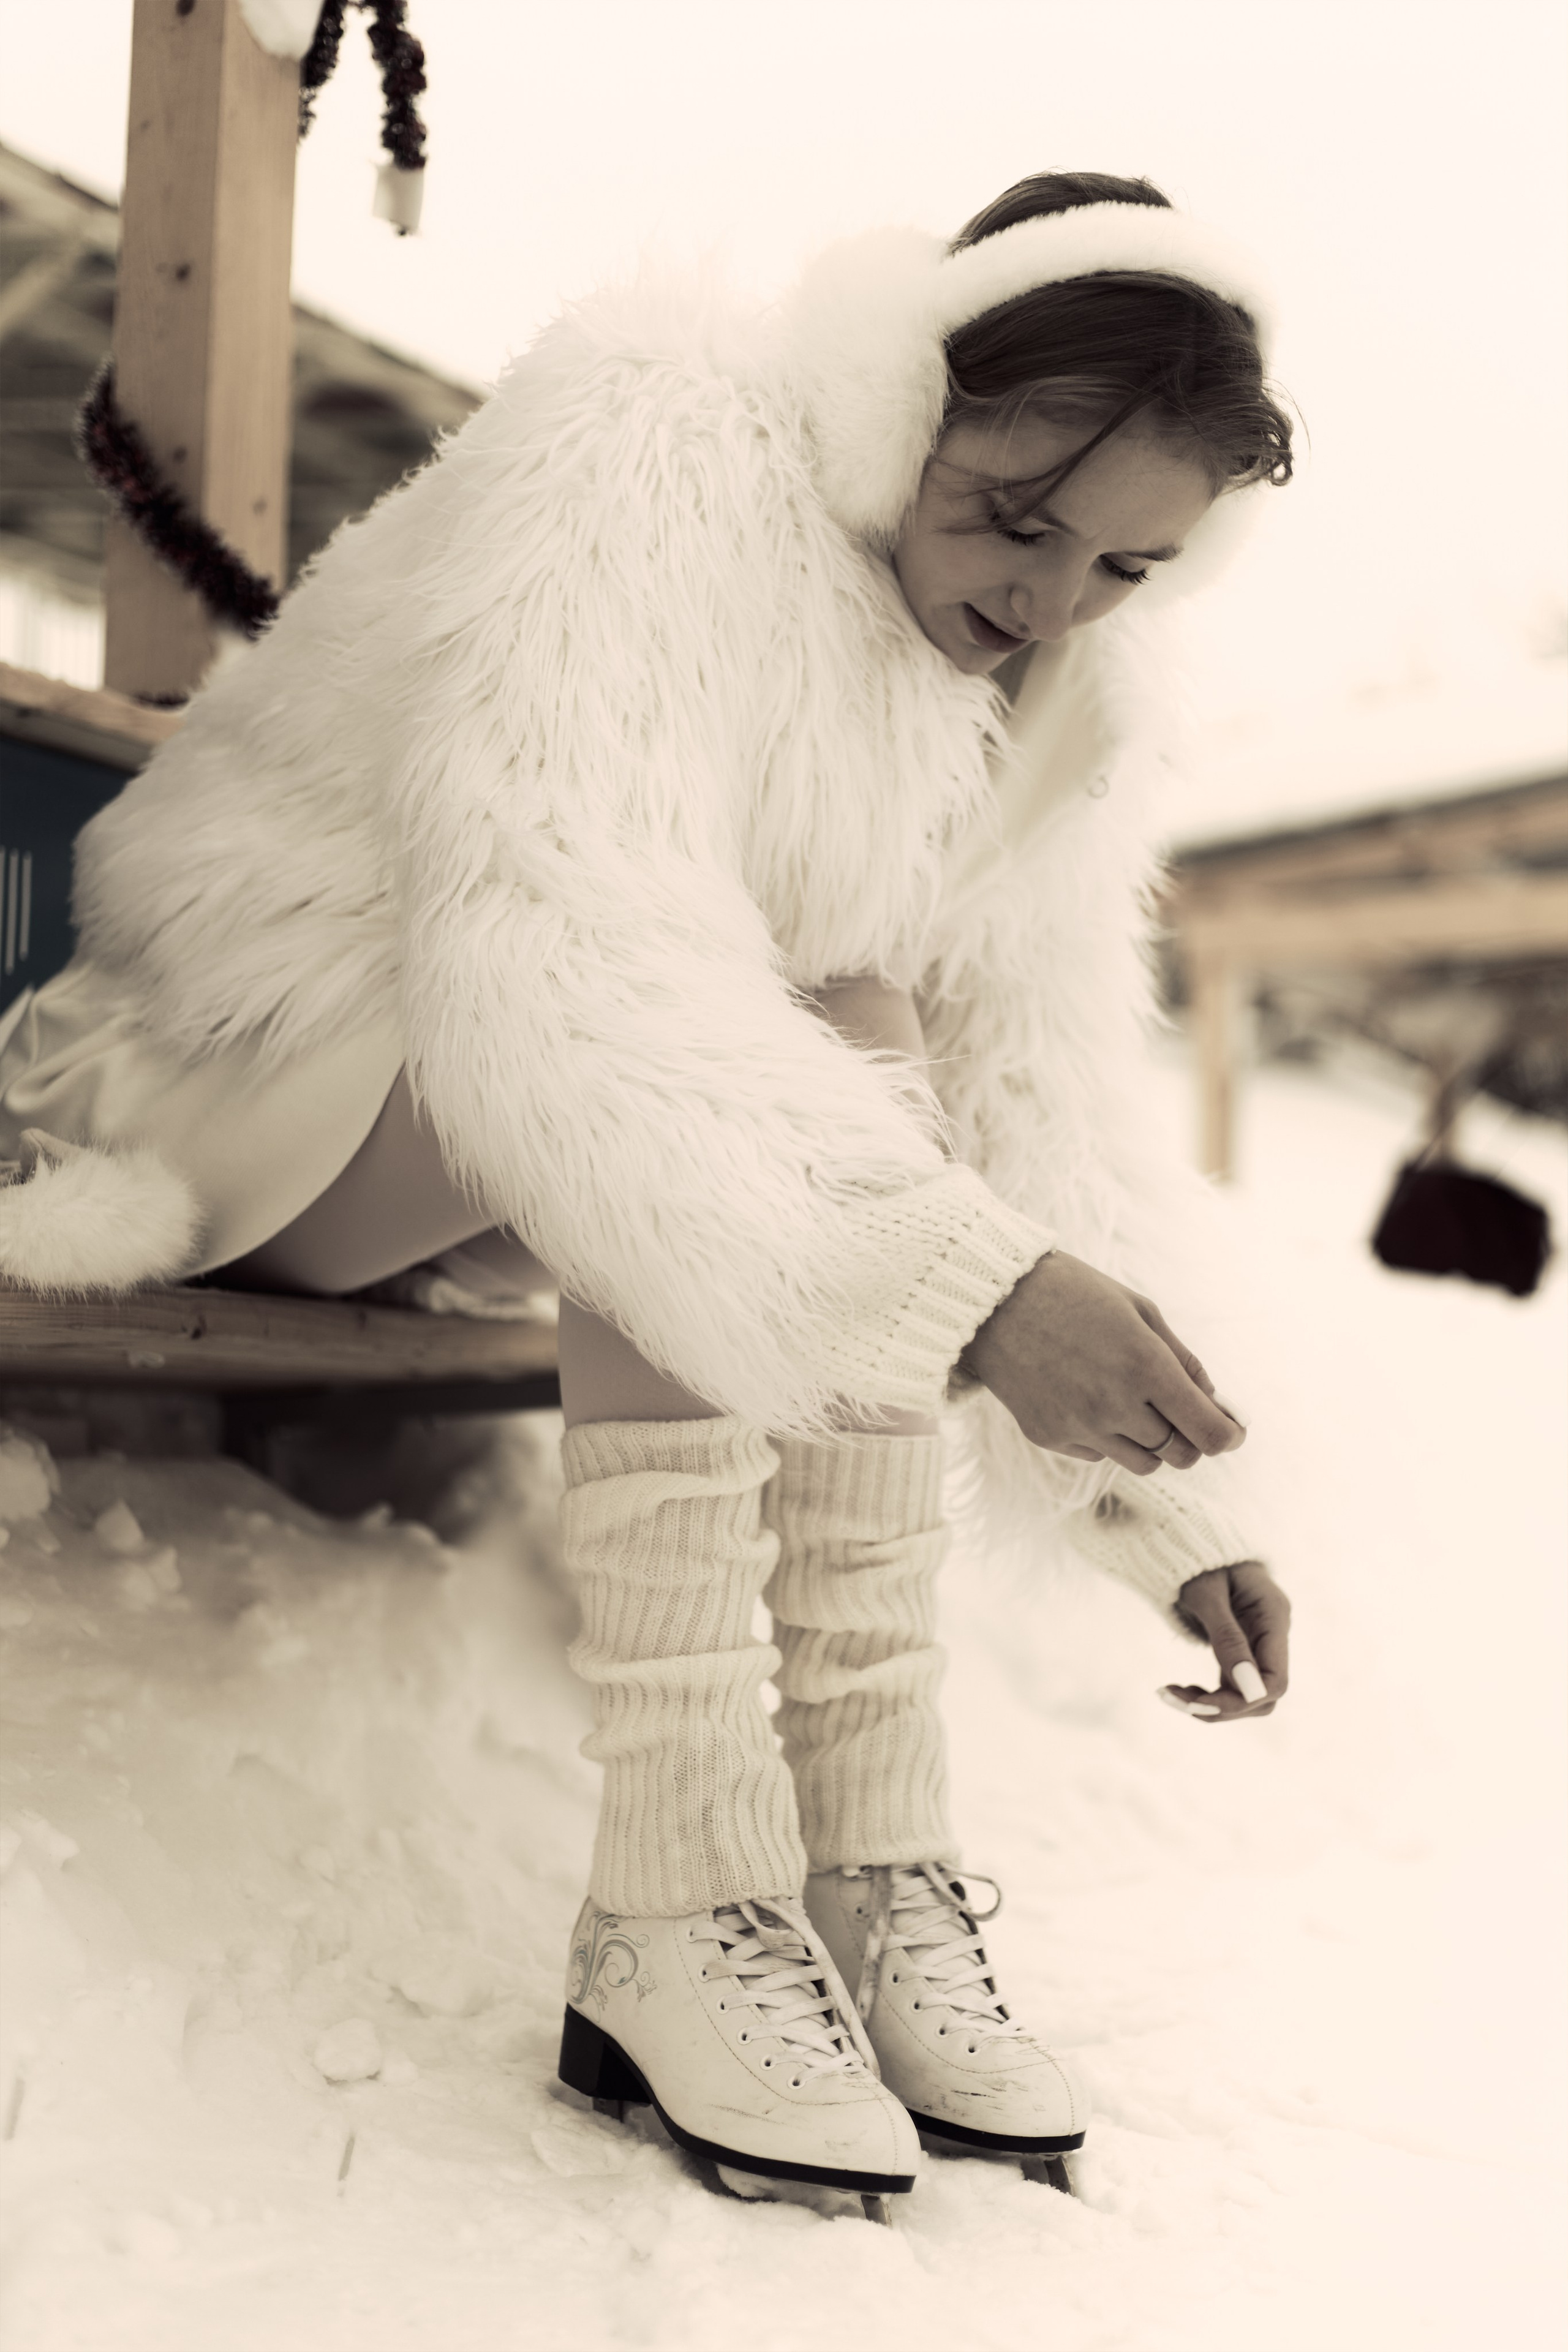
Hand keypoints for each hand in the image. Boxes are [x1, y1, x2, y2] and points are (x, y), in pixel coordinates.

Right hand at [962, 1251, 1245, 1474]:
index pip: (1209, 1432)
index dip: (1229, 1436)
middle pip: (1181, 1455)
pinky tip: (1087, 1397)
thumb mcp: (1140, 1310)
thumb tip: (1213, 1402)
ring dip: (1151, 1441)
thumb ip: (1182, 1359)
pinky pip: (1098, 1454)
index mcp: (1146, 1366)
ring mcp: (1079, 1426)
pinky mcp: (1048, 1436)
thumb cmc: (1074, 1293)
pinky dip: (1107, 1436)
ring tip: (1132, 1403)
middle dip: (1191, 1438)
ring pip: (1143, 1463)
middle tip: (1182, 1413)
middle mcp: (1115, 1404)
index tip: (1232, 1431)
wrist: (992, 1298)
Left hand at [1160, 1561, 1290, 1721]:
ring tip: (1168, 1694)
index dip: (1243, 1699)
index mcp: (1272, 1615)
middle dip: (1223, 1706)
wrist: (1184, 1538)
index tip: (1201, 1704)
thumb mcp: (1206, 1594)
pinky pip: (1229, 1685)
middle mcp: (1271, 1633)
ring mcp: (1256, 1642)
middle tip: (1175, 1698)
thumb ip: (1227, 1638)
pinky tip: (1176, 1690)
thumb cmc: (1195, 1558)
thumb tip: (1250, 1690)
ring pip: (1245, 1696)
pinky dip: (1205, 1695)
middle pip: (1262, 1694)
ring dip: (1210, 1705)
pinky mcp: (1238, 1649)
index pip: (1275, 1679)